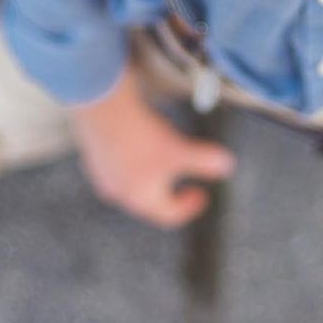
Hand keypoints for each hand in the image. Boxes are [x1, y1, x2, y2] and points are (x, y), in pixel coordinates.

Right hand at [69, 68, 235, 227]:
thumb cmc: (140, 135)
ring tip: (164, 156)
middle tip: (184, 176)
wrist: (100, 107)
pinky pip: (117, 164)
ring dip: (150, 174)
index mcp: (140, 198)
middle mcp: (118, 192)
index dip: (188, 207)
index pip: (168, 215)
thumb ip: (204, 160)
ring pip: (131, 181)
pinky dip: (133, 159)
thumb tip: (227, 165)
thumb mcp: (179, 149)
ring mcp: (102, 173)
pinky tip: (141, 139)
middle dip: (169, 190)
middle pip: (148, 200)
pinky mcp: (94, 153)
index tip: (201, 194)